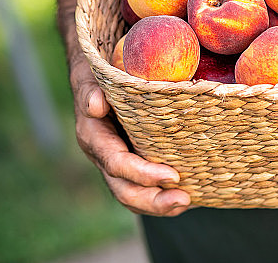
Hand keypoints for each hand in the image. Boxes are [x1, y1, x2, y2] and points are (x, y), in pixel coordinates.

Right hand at [71, 58, 191, 215]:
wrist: (95, 75)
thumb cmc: (97, 72)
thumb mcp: (91, 75)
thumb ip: (90, 90)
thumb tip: (95, 105)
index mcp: (93, 137)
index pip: (116, 163)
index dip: (142, 174)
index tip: (172, 175)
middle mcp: (103, 155)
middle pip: (124, 190)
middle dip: (153, 200)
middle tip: (184, 199)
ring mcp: (116, 162)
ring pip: (132, 195)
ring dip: (159, 205)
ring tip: (187, 202)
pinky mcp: (130, 161)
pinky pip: (142, 188)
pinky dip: (160, 196)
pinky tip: (187, 196)